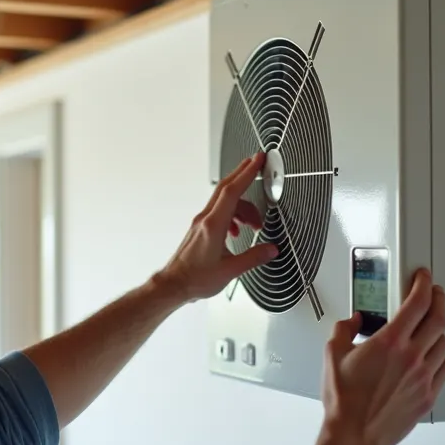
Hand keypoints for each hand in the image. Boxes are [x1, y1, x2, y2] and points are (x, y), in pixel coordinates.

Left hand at [153, 152, 278, 302]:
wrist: (174, 285)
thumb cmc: (195, 279)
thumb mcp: (231, 270)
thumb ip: (254, 258)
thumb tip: (271, 249)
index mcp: (214, 225)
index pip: (232, 191)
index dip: (247, 172)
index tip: (258, 160)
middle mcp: (206, 219)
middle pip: (226, 187)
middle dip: (243, 173)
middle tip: (258, 164)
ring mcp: (201, 222)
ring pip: (225, 202)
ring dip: (243, 206)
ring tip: (255, 224)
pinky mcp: (200, 229)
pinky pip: (219, 212)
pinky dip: (233, 215)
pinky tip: (237, 232)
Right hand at [318, 268, 444, 444]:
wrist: (353, 436)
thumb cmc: (344, 401)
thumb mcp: (332, 355)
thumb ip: (343, 330)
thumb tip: (352, 322)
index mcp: (390, 342)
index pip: (418, 302)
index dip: (424, 284)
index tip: (423, 278)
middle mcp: (412, 356)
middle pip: (439, 318)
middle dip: (438, 299)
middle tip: (435, 293)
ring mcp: (423, 377)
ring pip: (444, 343)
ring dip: (439, 330)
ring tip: (431, 326)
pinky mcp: (427, 396)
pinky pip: (444, 369)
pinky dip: (441, 357)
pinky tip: (433, 357)